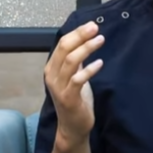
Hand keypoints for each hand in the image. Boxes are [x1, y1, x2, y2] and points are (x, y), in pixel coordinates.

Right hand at [44, 21, 104, 144]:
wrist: (72, 127)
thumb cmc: (75, 101)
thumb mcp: (74, 77)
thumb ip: (75, 61)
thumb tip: (83, 41)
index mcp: (52, 68)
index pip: (62, 44)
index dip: (77, 33)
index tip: (91, 25)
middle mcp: (52, 76)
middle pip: (64, 48)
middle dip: (80, 36)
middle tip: (95, 28)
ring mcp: (59, 87)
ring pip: (71, 61)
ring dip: (87, 48)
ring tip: (100, 40)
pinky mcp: (69, 97)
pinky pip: (78, 79)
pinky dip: (89, 69)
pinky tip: (100, 63)